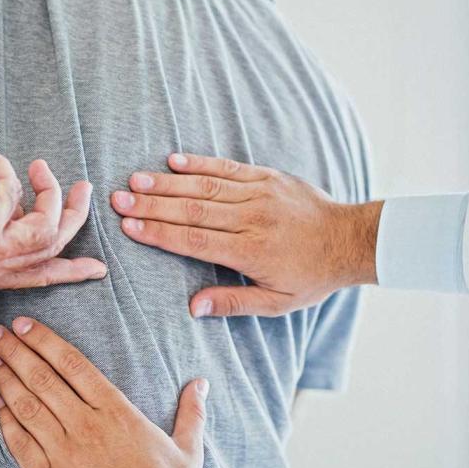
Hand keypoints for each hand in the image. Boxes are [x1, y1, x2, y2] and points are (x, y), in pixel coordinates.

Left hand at [0, 146, 105, 290]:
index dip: (71, 272)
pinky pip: (16, 190)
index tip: (97, 268)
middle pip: (54, 249)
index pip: (37, 279)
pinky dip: (4, 168)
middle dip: (76, 217)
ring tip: (41, 165)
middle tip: (85, 189)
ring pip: (49, 226)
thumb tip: (22, 205)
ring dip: (52, 191)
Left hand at [0, 319, 207, 467]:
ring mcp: (64, 453)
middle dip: (16, 352)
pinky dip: (5, 421)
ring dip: (5, 379)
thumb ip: (192, 414)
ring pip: (27, 407)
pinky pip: (21, 444)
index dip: (46, 341)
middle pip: (43, 380)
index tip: (26, 324)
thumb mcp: (187, 451)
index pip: (73, 365)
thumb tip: (201, 384)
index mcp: (116, 412)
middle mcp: (85, 426)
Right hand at [111, 154, 382, 316]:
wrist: (350, 239)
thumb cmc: (312, 275)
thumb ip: (233, 303)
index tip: (129, 227)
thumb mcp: (277, 302)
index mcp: (250, 251)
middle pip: (192, 210)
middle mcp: (251, 218)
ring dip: (167, 183)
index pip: (194, 241)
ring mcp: (258, 193)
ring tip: (135, 180)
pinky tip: (173, 160)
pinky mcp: (266, 176)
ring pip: (205, 185)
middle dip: (151, 205)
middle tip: (118, 200)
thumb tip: (192, 307)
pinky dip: (199, 162)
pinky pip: (228, 167)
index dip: (159, 233)